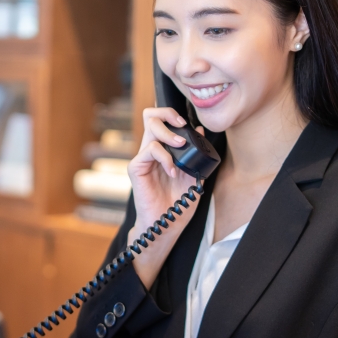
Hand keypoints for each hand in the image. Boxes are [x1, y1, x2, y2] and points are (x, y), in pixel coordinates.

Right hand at [126, 107, 204, 288]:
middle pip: (151, 115)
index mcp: (164, 149)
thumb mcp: (194, 175)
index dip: (172, 114)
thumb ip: (195, 154)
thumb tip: (201, 130)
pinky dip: (165, 157)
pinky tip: (173, 171)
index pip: (161, 119)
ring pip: (150, 127)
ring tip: (180, 146)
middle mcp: (151, 150)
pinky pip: (149, 150)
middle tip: (182, 126)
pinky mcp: (136, 168)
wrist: (167, 223)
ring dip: (169, 134)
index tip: (187, 124)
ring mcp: (143, 158)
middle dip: (168, 114)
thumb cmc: (178, 202)